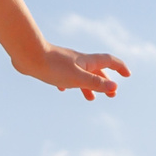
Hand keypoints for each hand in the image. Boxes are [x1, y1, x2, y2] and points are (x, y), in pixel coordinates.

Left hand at [13, 45, 129, 100]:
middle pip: (97, 70)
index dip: (120, 67)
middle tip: (111, 95)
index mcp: (86, 61)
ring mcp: (65, 63)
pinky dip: (69, 83)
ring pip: (81, 74)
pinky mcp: (52, 66)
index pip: (109, 61)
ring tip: (91, 99)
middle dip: (106, 82)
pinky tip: (63, 89)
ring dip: (89, 85)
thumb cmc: (52, 67)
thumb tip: (114, 87)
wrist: (27, 56)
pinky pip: (64, 75)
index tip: (127, 75)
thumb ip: (95, 83)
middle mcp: (78, 60)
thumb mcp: (77, 78)